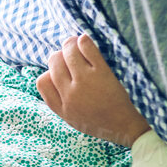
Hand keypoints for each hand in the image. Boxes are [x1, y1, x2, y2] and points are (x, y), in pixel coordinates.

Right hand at [36, 35, 151, 146]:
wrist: (124, 126)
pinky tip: (84, 39)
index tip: (59, 71)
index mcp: (61, 107)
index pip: (42, 81)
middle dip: (58, 55)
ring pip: (69, 53)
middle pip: (54, 63)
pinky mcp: (101, 74)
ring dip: (69, 44)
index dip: (48, 73)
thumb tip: (50, 75)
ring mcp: (85, 82)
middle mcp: (70, 94)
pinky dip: (83, 41)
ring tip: (74, 43)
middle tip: (67, 54)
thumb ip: (58, 101)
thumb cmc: (98, 122)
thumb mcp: (71, 119)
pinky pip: (87, 50)